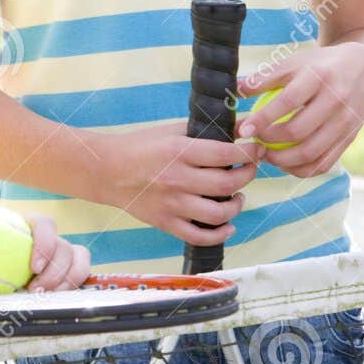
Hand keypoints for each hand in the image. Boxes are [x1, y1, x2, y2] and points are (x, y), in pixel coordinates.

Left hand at [0, 213, 91, 291]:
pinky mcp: (59, 278)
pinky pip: (75, 280)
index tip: (33, 265)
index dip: (46, 242)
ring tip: (44, 298)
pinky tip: (51, 303)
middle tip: (35, 291)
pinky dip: (71, 290)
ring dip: (68, 281)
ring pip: (78, 262)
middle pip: (66, 247)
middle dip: (58, 270)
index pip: (45, 224)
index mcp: (24, 225)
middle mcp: (44, 241)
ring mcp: (54, 260)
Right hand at [98, 122, 260, 245]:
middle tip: (250, 169)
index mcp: (179, 151)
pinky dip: (220, 234)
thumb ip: (206, 131)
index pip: (225, 155)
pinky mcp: (165, 222)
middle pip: (227, 184)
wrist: (107, 170)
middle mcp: (177, 179)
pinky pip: (199, 236)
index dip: (248, 153)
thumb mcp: (173, 131)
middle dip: (248, 176)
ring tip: (239, 196)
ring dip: (237, 206)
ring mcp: (171, 204)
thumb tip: (243, 127)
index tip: (256, 149)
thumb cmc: (142, 145)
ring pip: (218, 214)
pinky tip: (228, 225)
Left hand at [236, 42, 363, 177]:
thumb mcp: (295, 63)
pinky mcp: (350, 139)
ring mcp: (346, 122)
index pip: (288, 101)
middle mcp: (336, 100)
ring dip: (282, 160)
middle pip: (298, 132)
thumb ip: (265, 77)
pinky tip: (285, 163)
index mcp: (319, 76)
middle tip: (253, 142)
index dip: (263, 118)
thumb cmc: (320, 66)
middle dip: (269, 142)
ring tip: (266, 154)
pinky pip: (324, 163)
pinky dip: (301, 169)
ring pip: (311, 153)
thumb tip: (235, 90)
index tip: (242, 130)